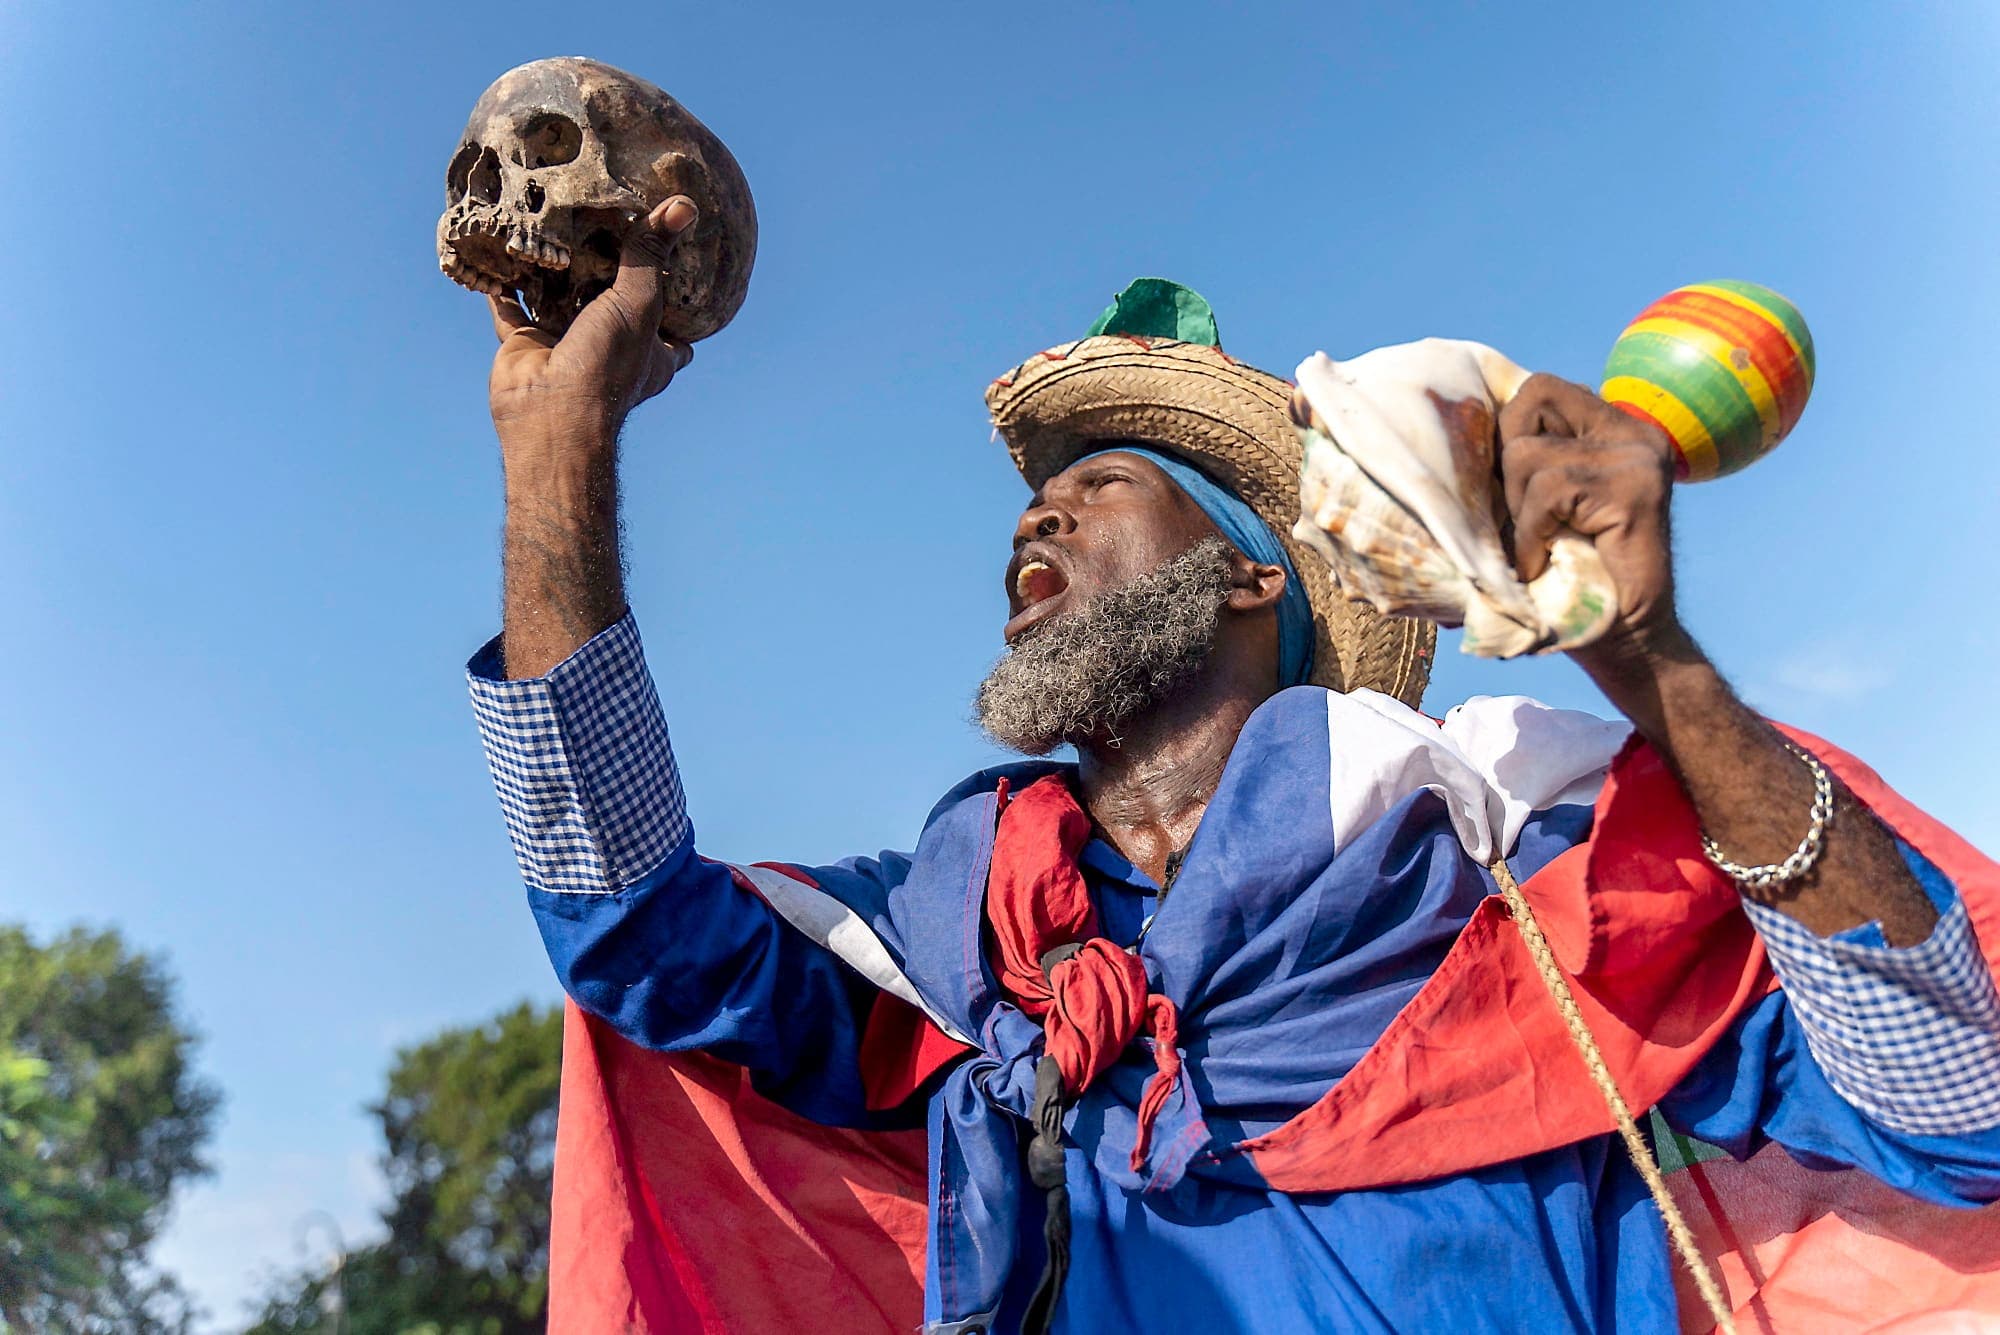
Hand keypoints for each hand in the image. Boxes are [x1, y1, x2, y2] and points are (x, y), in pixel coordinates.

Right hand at [487, 196, 699, 467]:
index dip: (677, 304)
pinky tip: (503, 247)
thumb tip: (684, 205)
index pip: (675, 331)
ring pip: (562, 300)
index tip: (675, 266)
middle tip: (607, 226)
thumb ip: (651, 254)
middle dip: (608, 274)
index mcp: (650, 353)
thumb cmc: (608, 365)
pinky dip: (506, 283)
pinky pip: (512, 306)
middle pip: (613, 306)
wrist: (550, 412)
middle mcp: (610, 350)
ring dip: (557, 271)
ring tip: (557, 224)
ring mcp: (567, 346)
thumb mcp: (640, 301)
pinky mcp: (527, 342)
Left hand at [1496, 373, 1683, 667]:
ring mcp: (1639, 457)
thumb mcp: (1533, 509)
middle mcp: (1634, 433)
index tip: (1503, 487)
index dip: (1505, 430)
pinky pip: (1547, 490)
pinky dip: (1530, 535)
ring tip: (1537, 549)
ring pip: (1528, 454)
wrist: (1626, 640)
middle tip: (1522, 520)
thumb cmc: (1565, 577)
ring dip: (1517, 512)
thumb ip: (1514, 466)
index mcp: (1613, 428)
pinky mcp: (1636, 488)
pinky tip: (1542, 564)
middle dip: (1505, 464)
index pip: (1538, 388)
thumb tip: (1435, 433)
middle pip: (1529, 403)